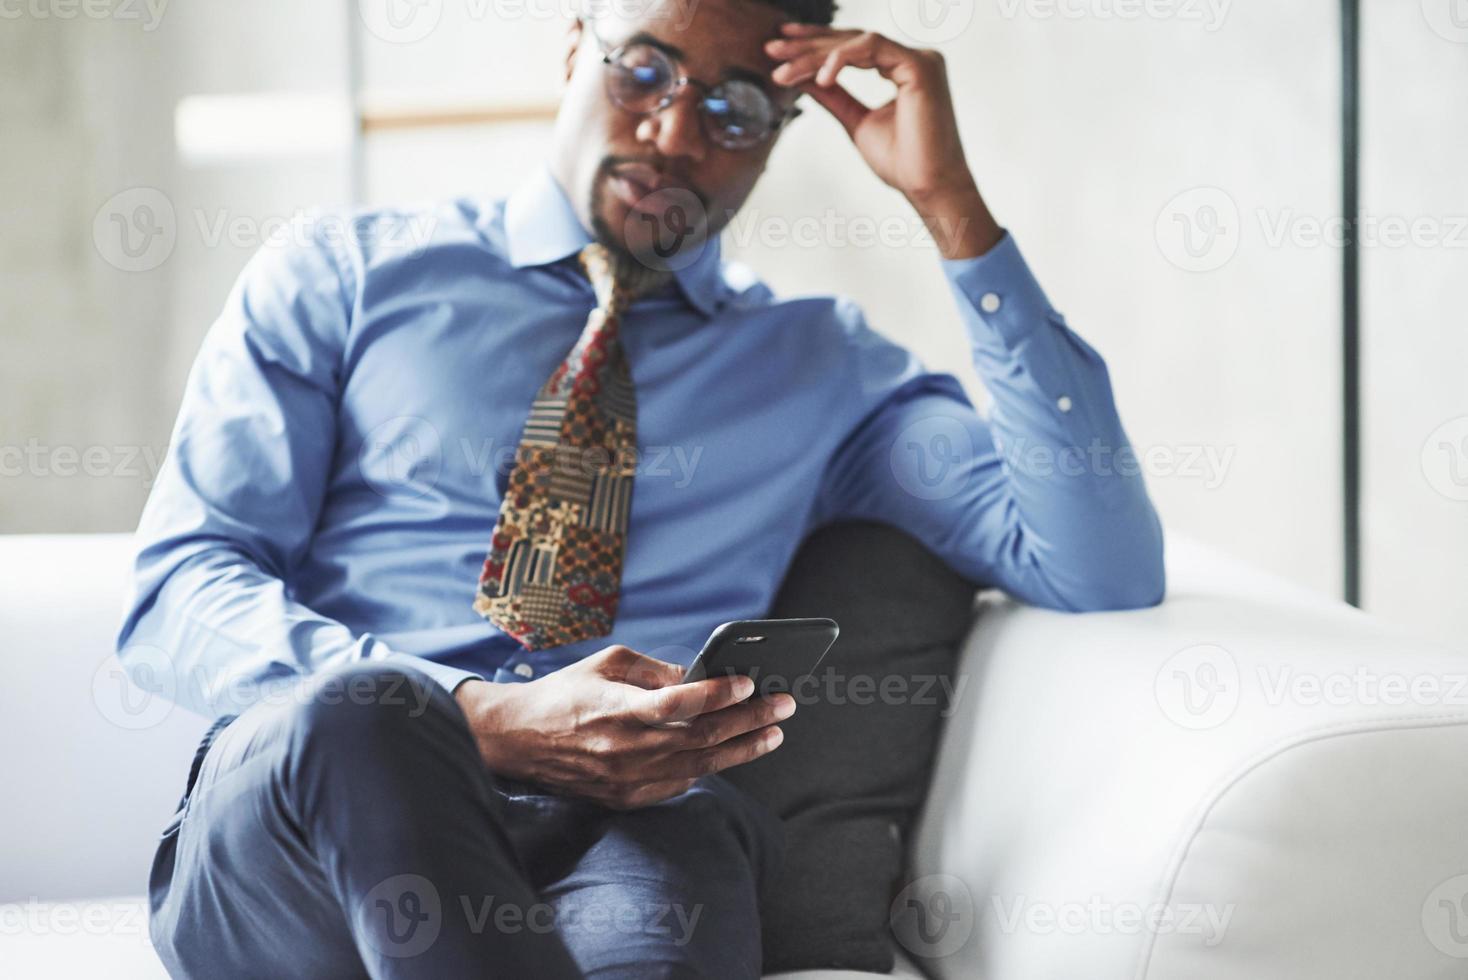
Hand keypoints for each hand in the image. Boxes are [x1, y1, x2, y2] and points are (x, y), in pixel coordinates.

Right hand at [454, 645, 793, 808]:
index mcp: (618, 707)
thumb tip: (701, 676)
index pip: (678, 703)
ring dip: (743, 749)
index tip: (750, 682)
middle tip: (785, 705)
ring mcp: (627, 778)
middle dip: (749, 720)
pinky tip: (734, 752)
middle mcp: (625, 747)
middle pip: (701, 737)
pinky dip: (709, 768)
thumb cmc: (567, 692)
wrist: (519, 740)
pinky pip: (679, 784)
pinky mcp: (627, 798)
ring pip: (699, 766)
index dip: (717, 694)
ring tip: (774, 732)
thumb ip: (655, 669)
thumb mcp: (607, 663)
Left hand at [766, 24, 1002, 259]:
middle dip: (807, 45)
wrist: (928, 187)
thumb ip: (834, 96)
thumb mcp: (856, 122)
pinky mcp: (920, 66)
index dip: (815, 44)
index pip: (852, 47)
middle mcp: (913, 58)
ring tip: (783, 72)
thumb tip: (804, 78)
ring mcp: (919, 59)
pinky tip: (820, 78)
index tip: (780, 51)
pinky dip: (841, 59)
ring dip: (815, 54)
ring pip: (856, 41)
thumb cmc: (902, 163)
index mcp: (902, 69)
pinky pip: (871, 47)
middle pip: (851, 40)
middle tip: (771, 50)